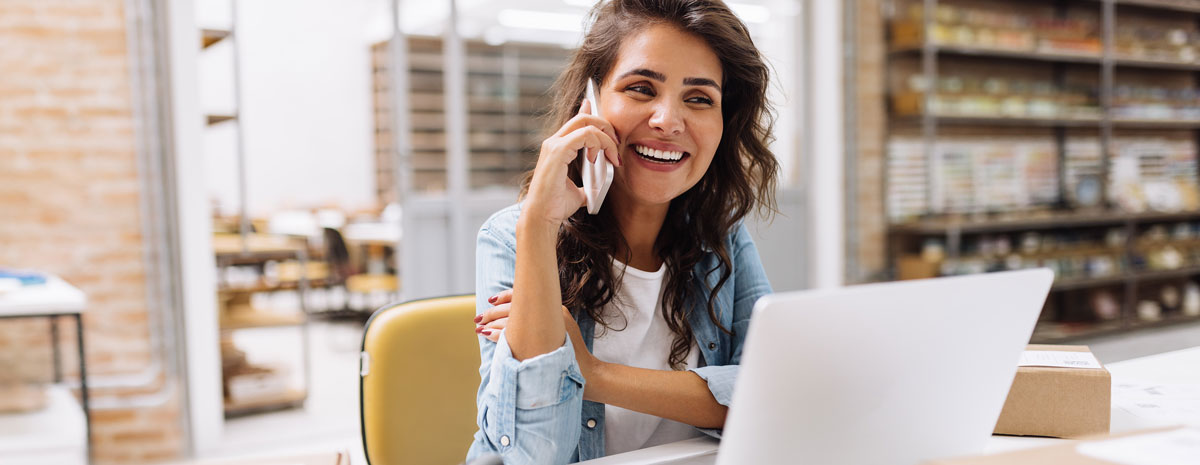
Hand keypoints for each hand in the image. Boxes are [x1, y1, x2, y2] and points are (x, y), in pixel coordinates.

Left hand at [476, 289, 600, 379]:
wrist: (587, 374)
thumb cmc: (572, 355)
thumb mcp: (561, 331)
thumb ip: (544, 321)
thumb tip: (518, 318)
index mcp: (555, 308)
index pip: (525, 295)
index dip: (504, 297)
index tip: (490, 300)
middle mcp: (552, 313)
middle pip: (514, 307)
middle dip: (493, 312)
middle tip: (479, 317)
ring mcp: (547, 326)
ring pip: (510, 320)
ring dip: (491, 323)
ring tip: (479, 328)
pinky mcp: (540, 341)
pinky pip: (512, 334)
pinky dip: (497, 334)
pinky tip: (487, 335)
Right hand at [522, 99, 621, 226]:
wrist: (543, 217)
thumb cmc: (556, 206)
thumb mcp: (578, 192)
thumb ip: (587, 185)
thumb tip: (596, 188)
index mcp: (557, 148)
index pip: (576, 122)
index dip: (593, 116)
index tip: (610, 130)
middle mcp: (554, 142)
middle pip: (584, 118)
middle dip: (605, 126)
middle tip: (616, 144)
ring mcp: (554, 145)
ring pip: (586, 123)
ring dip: (606, 137)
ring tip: (612, 156)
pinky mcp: (558, 151)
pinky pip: (585, 135)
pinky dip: (597, 143)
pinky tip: (596, 159)